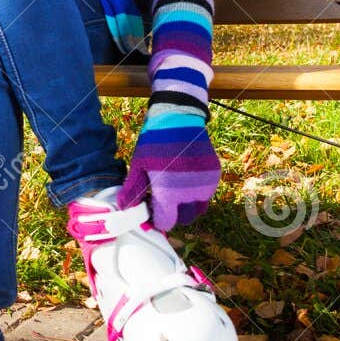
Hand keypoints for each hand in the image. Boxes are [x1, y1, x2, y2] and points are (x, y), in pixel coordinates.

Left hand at [116, 116, 219, 230]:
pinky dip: (197, 193)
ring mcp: (206, 185)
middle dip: (173, 214)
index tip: (152, 210)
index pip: (166, 222)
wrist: (179, 118)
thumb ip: (133, 191)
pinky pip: (206, 194)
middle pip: (183, 219)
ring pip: (197, 209)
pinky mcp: (214, 176)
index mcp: (169, 193)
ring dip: (187, 206)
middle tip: (163, 201)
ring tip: (175, 191)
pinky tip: (185, 180)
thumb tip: (125, 209)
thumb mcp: (139, 165)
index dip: (158, 219)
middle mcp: (190, 193)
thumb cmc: (154, 142)